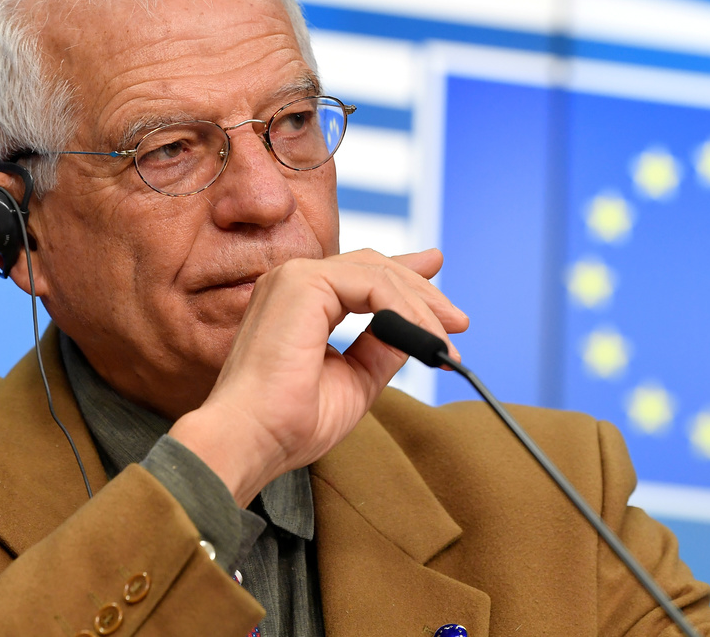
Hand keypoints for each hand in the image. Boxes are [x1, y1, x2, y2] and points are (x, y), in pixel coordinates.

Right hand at [168, 248, 467, 506]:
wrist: (252, 441)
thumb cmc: (289, 423)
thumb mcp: (355, 381)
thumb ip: (382, 350)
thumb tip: (416, 334)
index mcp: (298, 302)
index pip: (361, 276)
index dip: (407, 281)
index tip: (443, 303)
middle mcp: (293, 282)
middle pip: (374, 267)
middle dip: (423, 292)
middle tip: (458, 322)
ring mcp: (294, 278)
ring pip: (378, 273)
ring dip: (421, 307)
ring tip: (446, 341)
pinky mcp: (302, 284)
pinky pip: (373, 285)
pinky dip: (406, 310)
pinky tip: (423, 339)